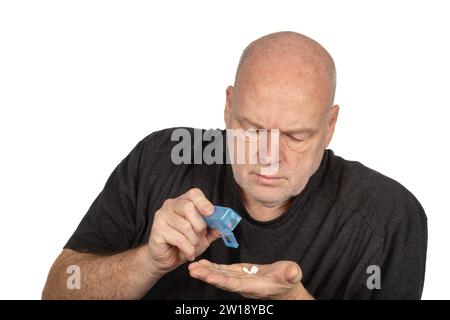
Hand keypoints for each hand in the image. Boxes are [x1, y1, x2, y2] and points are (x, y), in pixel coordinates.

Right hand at [146, 188, 221, 275]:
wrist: (168, 258)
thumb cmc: (185, 243)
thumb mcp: (204, 235)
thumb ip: (215, 228)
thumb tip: (228, 224)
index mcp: (184, 201)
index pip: (194, 194)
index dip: (203, 203)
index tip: (210, 213)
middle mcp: (171, 205)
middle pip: (188, 207)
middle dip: (199, 225)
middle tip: (201, 235)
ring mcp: (162, 216)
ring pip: (184, 225)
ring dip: (193, 240)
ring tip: (193, 246)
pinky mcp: (157, 230)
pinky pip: (178, 238)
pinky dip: (187, 248)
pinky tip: (188, 253)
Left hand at [188, 259, 313, 299]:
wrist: (284, 286)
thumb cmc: (289, 280)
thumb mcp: (292, 275)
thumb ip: (291, 274)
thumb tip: (293, 271)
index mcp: (254, 286)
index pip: (234, 284)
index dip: (221, 280)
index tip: (207, 276)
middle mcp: (243, 285)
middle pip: (222, 280)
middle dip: (207, 276)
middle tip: (193, 270)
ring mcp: (239, 280)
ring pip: (220, 275)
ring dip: (206, 271)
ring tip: (192, 267)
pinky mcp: (237, 274)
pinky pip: (222, 271)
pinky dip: (211, 267)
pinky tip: (201, 264)